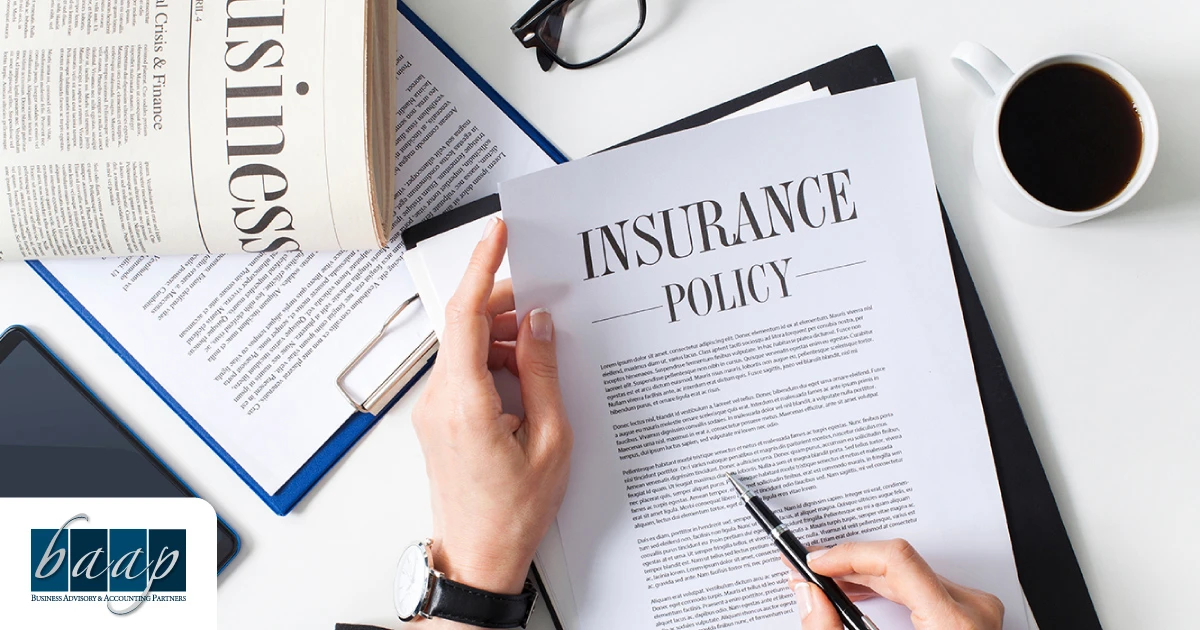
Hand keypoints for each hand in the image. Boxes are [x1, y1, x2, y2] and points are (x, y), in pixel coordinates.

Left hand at [412, 218, 572, 601]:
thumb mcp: (550, 441)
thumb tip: (540, 324)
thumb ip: (543, 374)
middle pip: (465, 326)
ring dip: (502, 339)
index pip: (465, 315)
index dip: (482, 267)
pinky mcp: (437, 418)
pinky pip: (463, 371)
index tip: (498, 234)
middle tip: (545, 308)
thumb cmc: (512, 513)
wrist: (477, 557)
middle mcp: (438, 401)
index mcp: (465, 403)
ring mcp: (432, 410)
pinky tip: (523, 378)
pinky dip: (493, 362)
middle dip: (504, 307)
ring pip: (465, 348)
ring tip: (541, 358)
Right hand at [787, 539, 1003, 629]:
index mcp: (952, 624)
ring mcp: (972, 607)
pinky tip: (857, 591)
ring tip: (826, 583)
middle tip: (808, 571)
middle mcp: (970, 608)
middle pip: (897, 565)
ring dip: (861, 575)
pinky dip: (883, 586)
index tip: (818, 563)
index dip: (850, 555)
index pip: (896, 561)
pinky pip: (918, 583)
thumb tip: (811, 597)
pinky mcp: (966, 610)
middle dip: (846, 566)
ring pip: (906, 571)